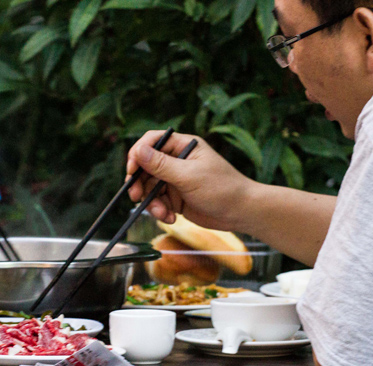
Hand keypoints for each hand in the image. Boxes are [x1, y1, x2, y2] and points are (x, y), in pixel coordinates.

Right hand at [126, 130, 255, 232]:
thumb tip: (137, 151)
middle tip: (136, 196)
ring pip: (149, 187)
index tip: (132, 170)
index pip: (152, 142)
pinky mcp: (175, 197)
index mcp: (183, 146)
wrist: (240, 212)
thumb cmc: (221, 188)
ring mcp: (175, 179)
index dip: (138, 154)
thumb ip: (161, 164)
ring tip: (163, 213)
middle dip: (140, 183)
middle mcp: (177, 160)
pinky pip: (157, 202)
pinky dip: (160, 211)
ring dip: (152, 202)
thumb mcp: (188, 175)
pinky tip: (171, 218)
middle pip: (145, 167)